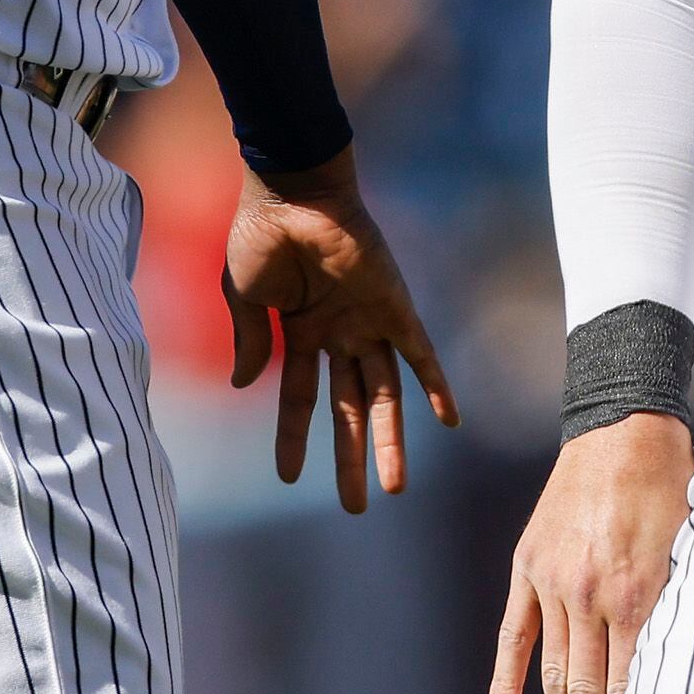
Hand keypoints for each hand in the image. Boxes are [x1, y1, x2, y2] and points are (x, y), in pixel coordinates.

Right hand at [224, 149, 458, 511]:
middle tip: (358, 505)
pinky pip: (420, 352)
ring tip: (394, 489)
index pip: (298, 400)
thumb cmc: (261, 235)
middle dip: (353, 457)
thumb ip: (248, 342)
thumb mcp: (244, 297)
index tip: (290, 477)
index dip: (294, 439)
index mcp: (299, 335)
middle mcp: (338, 336)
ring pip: (383, 395)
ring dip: (391, 440)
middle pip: (348, 410)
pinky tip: (450, 421)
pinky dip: (436, 385)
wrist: (293, 188)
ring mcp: (368, 324)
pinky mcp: (394, 306)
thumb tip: (243, 386)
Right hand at [489, 412, 693, 693]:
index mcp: (641, 593)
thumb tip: (692, 675)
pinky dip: (508, 682)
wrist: (623, 427)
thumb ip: (685, 606)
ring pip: (555, 675)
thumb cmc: (675, 486)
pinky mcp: (528, 568)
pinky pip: (514, 635)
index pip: (634, 687)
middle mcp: (593, 595)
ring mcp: (555, 583)